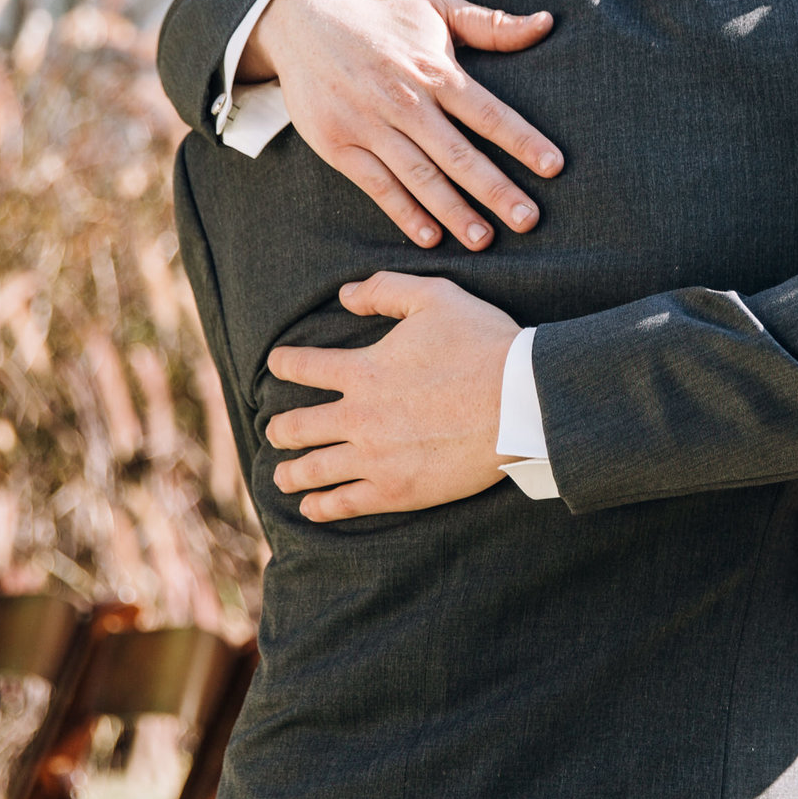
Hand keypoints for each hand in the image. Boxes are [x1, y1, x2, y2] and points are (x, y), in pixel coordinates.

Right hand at [250, 0, 561, 250]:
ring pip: (419, 176)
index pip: (488, 112)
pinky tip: (430, 236)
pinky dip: (403, 212)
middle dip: (495, 189)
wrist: (301, 17)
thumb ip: (491, 24)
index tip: (554, 166)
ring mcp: (368, 124)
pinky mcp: (337, 143)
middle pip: (458, 154)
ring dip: (453, 210)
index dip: (522, 140)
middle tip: (528, 220)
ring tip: (483, 239)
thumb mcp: (437, 7)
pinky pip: (377, 184)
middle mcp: (404, 100)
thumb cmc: (382, 14)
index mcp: (434, 70)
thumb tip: (546, 23)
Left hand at [263, 274, 521, 520]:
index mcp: (363, 369)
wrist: (521, 403)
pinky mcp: (396, 490)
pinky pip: (344, 503)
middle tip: (276, 431)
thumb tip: (345, 294)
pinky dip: (320, 506)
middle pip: (296, 426)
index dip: (284, 364)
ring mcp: (374, 457)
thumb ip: (385, 290)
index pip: (303, 367)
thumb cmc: (484, 347)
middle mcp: (358, 416)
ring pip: (312, 470)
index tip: (277, 365)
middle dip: (279, 429)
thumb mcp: (435, 297)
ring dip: (290, 474)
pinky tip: (312, 508)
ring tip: (283, 477)